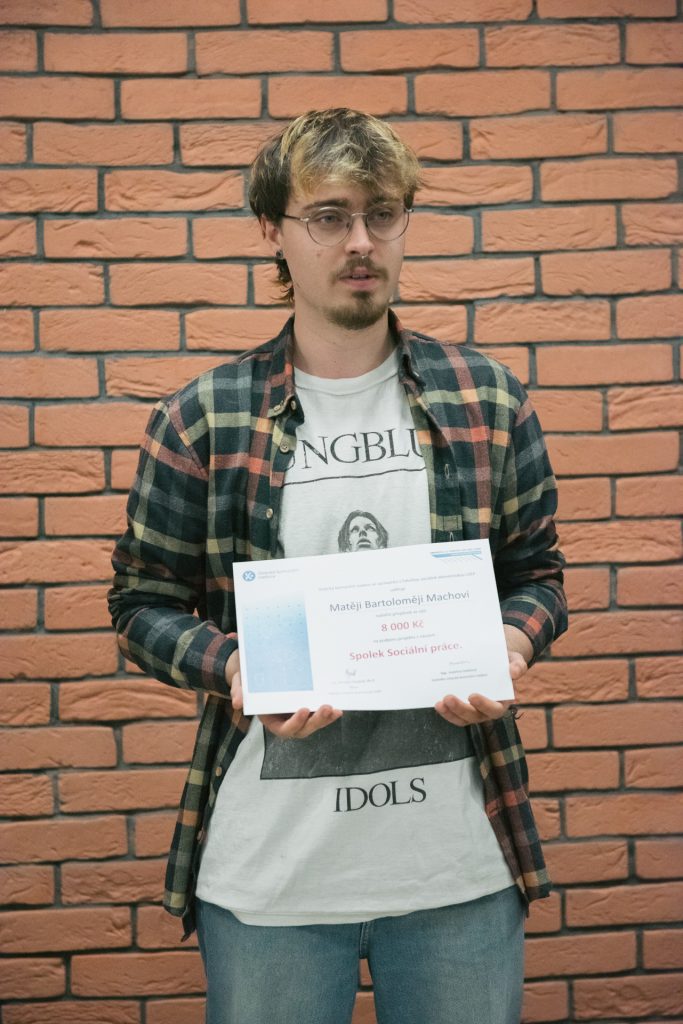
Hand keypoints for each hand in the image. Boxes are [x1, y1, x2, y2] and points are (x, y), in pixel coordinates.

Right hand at [226, 649, 342, 737]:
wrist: (255, 674)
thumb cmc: (248, 680)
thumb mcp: (240, 683)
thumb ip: (238, 691)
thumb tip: (237, 701)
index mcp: (271, 720)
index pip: (284, 728)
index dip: (294, 723)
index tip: (302, 710)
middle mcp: (286, 721)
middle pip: (303, 729)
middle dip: (316, 721)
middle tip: (326, 708)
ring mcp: (298, 716)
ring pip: (313, 723)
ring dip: (325, 718)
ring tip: (335, 709)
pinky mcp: (306, 708)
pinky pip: (318, 714)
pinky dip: (329, 713)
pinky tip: (338, 708)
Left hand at [434, 643, 528, 726]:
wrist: (493, 661)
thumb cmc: (505, 662)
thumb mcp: (515, 660)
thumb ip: (518, 665)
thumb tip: (514, 672)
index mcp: (502, 702)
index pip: (494, 709)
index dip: (483, 704)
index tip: (472, 695)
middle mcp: (487, 710)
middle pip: (474, 716)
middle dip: (460, 708)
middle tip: (448, 697)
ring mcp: (474, 711)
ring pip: (461, 719)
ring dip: (450, 713)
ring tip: (439, 703)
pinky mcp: (462, 709)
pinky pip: (453, 714)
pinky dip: (445, 711)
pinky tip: (437, 702)